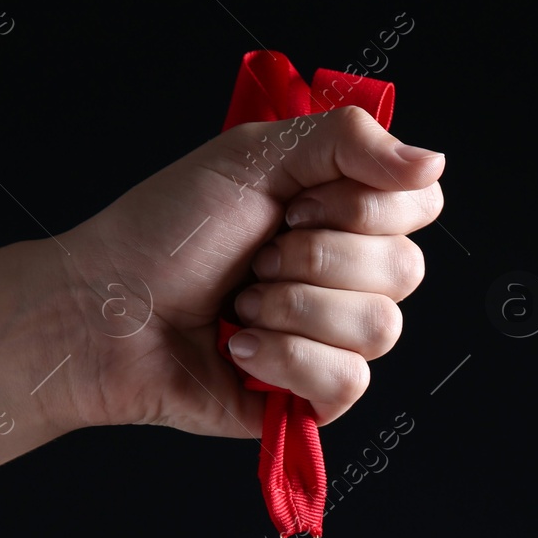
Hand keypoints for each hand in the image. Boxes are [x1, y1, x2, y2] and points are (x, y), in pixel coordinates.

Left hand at [48, 105, 443, 435]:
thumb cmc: (163, 235)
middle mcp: (348, 277)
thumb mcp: (254, 156)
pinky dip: (284, 358)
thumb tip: (433, 162)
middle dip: (317, 258)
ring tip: (241, 304)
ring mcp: (336, 340)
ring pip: (379, 328)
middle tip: (258, 256)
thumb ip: (349, 140)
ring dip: (294, 309)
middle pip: (406, 270)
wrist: (104, 311)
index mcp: (341, 215)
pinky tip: (240, 347)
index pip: (419, 205)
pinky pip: (348, 381)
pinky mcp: (316, 397)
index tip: (297, 204)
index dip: (367, 207)